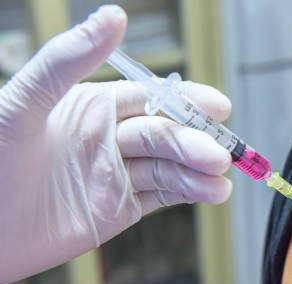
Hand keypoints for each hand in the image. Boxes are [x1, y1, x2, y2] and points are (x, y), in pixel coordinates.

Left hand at [0, 6, 232, 282]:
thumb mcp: (23, 102)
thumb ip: (68, 60)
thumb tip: (113, 15)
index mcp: (92, 106)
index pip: (152, 98)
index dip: (187, 101)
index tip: (217, 106)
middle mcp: (109, 137)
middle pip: (166, 135)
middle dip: (195, 144)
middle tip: (218, 155)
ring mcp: (117, 174)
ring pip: (170, 168)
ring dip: (199, 173)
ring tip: (220, 182)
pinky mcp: (120, 208)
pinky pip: (163, 196)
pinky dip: (190, 193)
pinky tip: (210, 192)